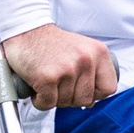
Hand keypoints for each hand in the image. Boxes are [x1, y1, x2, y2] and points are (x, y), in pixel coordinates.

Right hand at [0, 24, 117, 110]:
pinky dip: (40, 100)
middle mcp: (86, 60)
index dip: (94, 94)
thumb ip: (92, 70)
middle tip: (58, 85)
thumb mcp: (82, 49)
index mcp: (99, 53)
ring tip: (47, 81)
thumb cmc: (51, 42)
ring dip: (53, 97)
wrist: (25, 29)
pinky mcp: (48, 78)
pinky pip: (47, 104)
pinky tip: (37, 86)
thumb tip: (92, 101)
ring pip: (66, 103)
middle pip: (86, 100)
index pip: (108, 88)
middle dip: (70, 98)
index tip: (81, 89)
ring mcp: (67, 69)